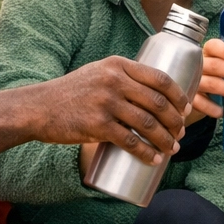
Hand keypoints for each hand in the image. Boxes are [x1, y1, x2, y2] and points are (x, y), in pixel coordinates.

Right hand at [40, 56, 187, 162]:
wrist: (38, 108)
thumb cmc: (70, 93)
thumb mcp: (98, 73)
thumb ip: (122, 77)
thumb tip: (153, 93)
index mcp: (117, 65)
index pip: (159, 78)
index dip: (178, 95)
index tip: (186, 108)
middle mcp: (114, 80)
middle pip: (157, 102)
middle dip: (175, 121)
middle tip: (181, 133)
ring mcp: (106, 102)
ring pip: (148, 123)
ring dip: (165, 139)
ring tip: (172, 148)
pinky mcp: (97, 125)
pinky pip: (130, 141)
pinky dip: (146, 152)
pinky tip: (155, 159)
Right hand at [191, 38, 223, 120]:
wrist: (191, 94)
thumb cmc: (212, 77)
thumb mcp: (220, 66)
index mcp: (207, 53)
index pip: (214, 46)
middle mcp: (196, 65)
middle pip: (216, 66)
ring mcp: (191, 81)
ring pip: (212, 84)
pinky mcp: (189, 97)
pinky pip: (200, 103)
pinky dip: (212, 107)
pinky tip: (223, 111)